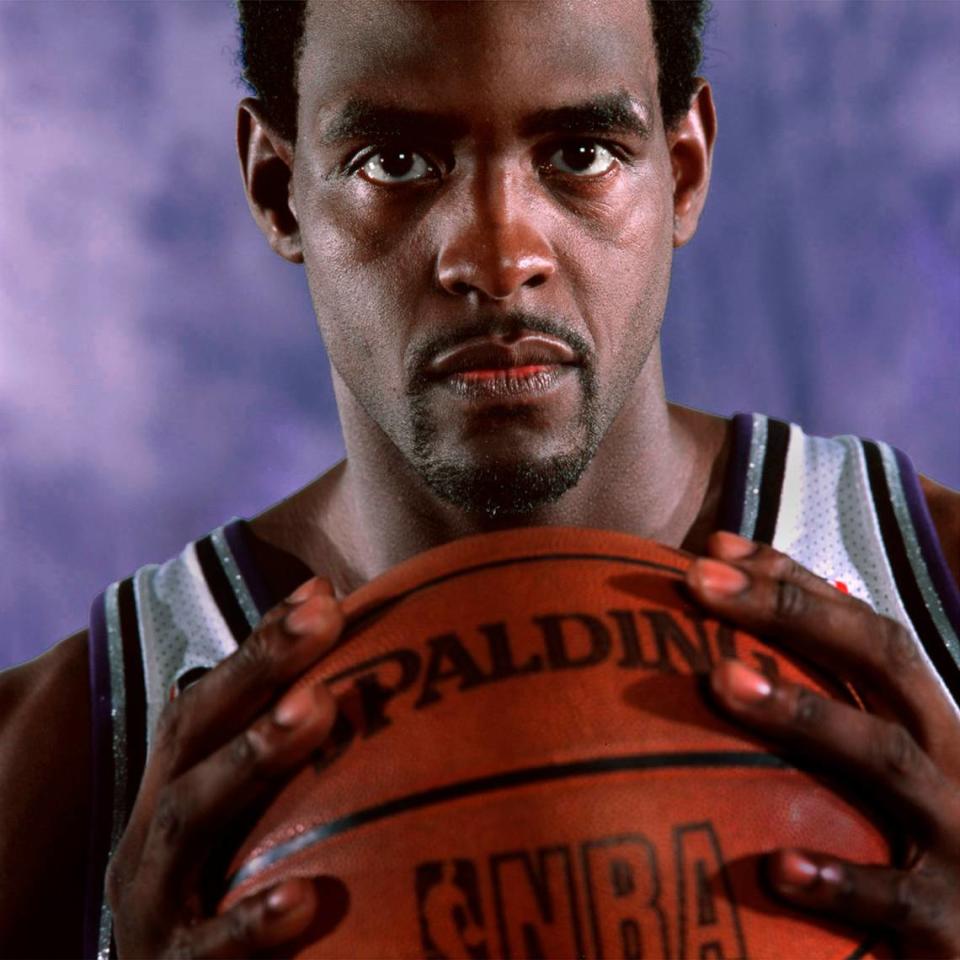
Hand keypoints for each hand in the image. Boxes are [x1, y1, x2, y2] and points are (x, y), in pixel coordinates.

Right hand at [106, 576, 343, 957]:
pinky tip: (306, 899)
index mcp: (172, 789)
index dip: (260, 644)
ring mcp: (153, 902)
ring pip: (190, 817)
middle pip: (194, 734)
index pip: (209, 698)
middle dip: (258, 669)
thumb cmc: (229, 894)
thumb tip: (362, 667)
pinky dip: (251, 919)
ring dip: (253, 756)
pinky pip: (207, 949)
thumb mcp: (252, 822)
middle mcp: (152, 832)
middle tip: (325, 621)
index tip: (325, 595)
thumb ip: (292, 754)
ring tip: (317, 709)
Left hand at [686, 531, 959, 957]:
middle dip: (787, 611)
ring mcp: (956, 831)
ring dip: (803, 713)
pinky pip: (898, 898)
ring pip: (884, 757)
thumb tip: (712, 669)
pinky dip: (842, 881)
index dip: (793, 583)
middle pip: (877, 657)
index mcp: (926, 717)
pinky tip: (777, 869)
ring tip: (720, 679)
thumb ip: (825, 716)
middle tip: (697, 581)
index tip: (713, 550)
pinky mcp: (950, 917)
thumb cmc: (929, 841)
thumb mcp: (889, 771)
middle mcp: (947, 754)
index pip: (863, 626)